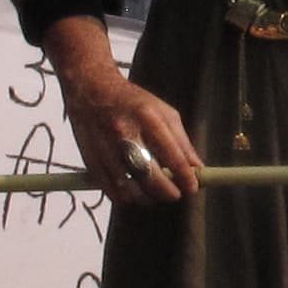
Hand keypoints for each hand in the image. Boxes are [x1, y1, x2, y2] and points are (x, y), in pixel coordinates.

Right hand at [55, 44, 199, 206]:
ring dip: (148, 197)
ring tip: (155, 193)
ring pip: (131, 188)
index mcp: (148, 119)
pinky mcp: (92, 160)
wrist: (91, 89)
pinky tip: (134, 192)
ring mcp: (106, 148)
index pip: (172, 156)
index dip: (185, 177)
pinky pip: (111, 190)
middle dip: (168, 192)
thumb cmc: (132, 102)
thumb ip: (181, 141)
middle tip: (175, 194)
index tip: (192, 188)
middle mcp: (126, 134)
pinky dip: (126, 197)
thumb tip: (196, 168)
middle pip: (150, 177)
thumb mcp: (164, 113)